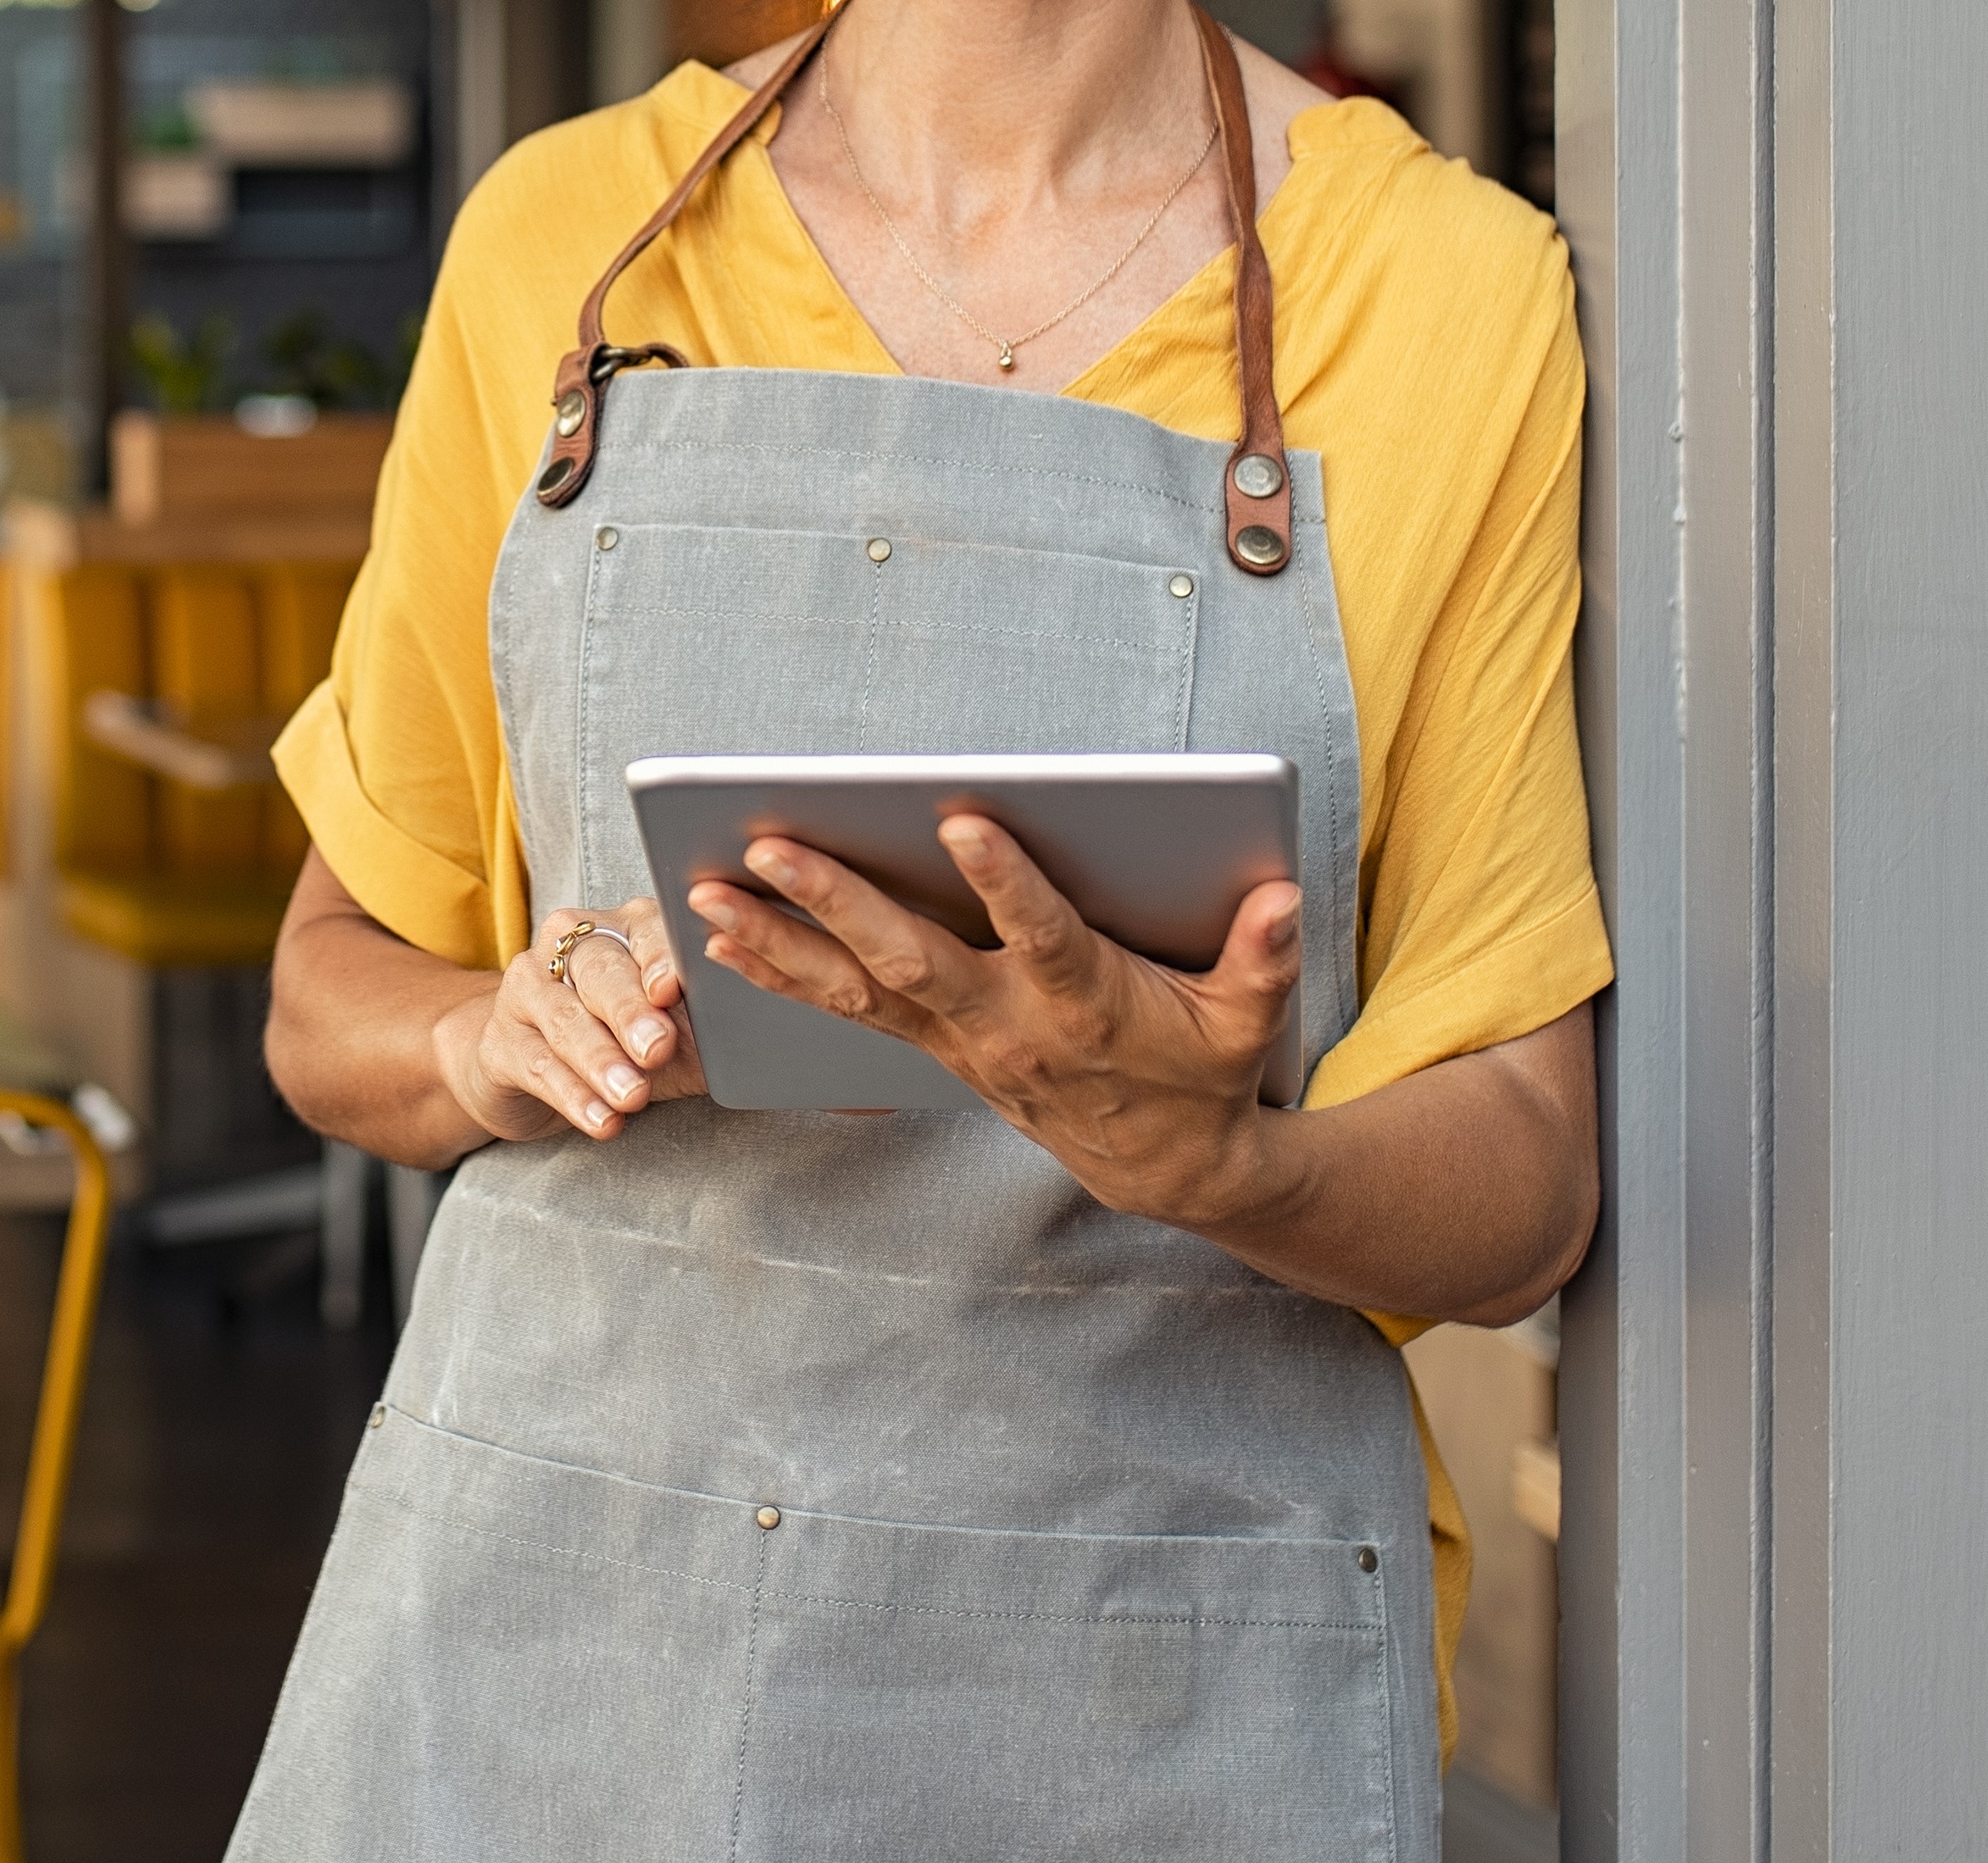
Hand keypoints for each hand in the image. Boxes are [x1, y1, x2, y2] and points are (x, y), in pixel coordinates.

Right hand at [430, 898, 704, 1146]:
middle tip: (656, 1048)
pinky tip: (601, 1120)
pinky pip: (538, 1065)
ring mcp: (527, 988)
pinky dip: (573, 1096)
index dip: (658, 957)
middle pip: (599, 970)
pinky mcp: (499, 1039)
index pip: (645, 930)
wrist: (534, 1066)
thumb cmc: (624, 1042)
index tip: (672, 990)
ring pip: (565, 1018)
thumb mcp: (673, 1032)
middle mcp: (568, 945)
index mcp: (624, 929)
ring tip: (632, 1097)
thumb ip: (705, 1027)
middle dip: (630, 1011)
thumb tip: (752, 1041)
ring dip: (601, 1061)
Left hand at [691, 819, 1300, 1228]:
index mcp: (1084, 1004)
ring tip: (705, 893)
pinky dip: (779, 973)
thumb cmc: (1206, 1072)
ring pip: (854, 987)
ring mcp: (957, 1039)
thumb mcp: (1250, 1022)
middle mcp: (1004, 1023)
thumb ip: (1263, 959)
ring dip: (777, 941)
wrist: (1163, 1168)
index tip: (964, 818)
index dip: (1007, 882)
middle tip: (769, 846)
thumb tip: (1282, 897)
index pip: (1042, 935)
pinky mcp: (930, 1044)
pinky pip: (841, 1008)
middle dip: (837, 901)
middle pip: (910, 958)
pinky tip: (719, 937)